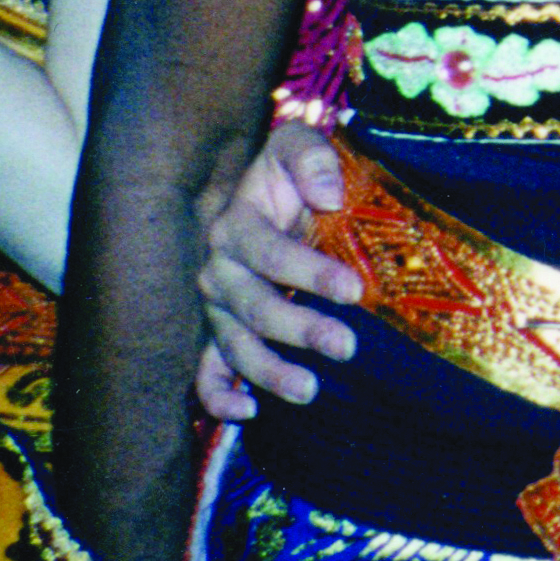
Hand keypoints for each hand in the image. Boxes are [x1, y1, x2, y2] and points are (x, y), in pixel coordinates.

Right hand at [194, 122, 356, 417]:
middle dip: (300, 329)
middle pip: (254, 306)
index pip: (269, 253)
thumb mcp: (297, 147)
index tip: (354, 289)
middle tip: (347, 346)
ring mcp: (214, 307)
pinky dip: (217, 396)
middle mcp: (217, 270)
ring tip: (310, 391)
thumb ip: (312, 159)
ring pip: (233, 345)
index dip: (309, 271)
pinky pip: (205, 372)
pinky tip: (247, 413)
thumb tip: (329, 194)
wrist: (261, 192)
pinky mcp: (216, 333)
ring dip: (268, 371)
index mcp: (235, 226)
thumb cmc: (286, 173)